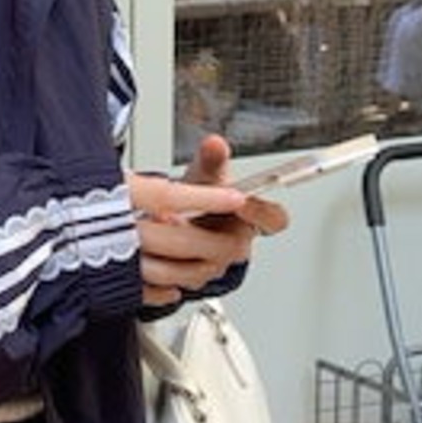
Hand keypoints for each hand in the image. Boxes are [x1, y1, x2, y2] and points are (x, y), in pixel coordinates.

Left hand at [128, 135, 287, 307]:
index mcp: (252, 218)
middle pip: (232, 248)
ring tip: (157, 225)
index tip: (242, 200)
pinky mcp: (191, 278)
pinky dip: (161, 263)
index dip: (260, 212)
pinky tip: (148, 247)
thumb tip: (215, 143)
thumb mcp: (205, 175)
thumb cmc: (200, 195)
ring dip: (175, 249)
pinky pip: (178, 279)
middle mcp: (237, 244)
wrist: (179, 218)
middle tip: (176, 216)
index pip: (273, 219)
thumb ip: (211, 159)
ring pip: (202, 267)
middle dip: (200, 232)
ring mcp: (216, 265)